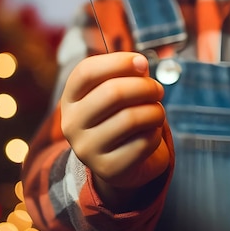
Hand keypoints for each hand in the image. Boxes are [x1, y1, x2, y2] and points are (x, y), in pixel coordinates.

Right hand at [60, 52, 169, 203]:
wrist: (120, 159)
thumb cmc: (121, 114)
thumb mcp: (118, 90)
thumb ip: (128, 73)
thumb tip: (140, 65)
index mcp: (71, 98)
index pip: (86, 71)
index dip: (119, 62)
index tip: (142, 63)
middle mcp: (72, 123)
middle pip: (113, 93)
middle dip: (145, 86)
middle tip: (158, 90)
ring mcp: (87, 149)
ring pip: (131, 118)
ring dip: (155, 110)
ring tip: (157, 111)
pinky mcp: (108, 168)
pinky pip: (143, 143)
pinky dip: (156, 133)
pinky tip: (152, 132)